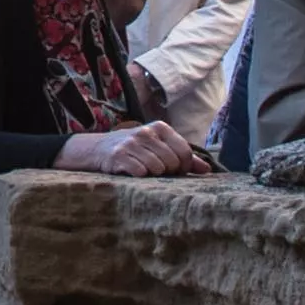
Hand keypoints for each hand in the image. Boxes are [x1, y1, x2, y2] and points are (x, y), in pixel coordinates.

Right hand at [65, 118, 209, 177]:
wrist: (96, 149)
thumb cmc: (134, 150)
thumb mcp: (158, 147)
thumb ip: (183, 157)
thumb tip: (207, 170)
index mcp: (159, 127)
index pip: (185, 151)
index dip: (184, 167)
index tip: (176, 172)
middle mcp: (146, 132)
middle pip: (173, 162)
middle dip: (168, 172)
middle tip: (157, 172)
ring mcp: (131, 143)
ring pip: (158, 169)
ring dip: (152, 176)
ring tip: (143, 171)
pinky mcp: (119, 156)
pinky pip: (140, 173)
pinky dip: (139, 177)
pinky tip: (132, 173)